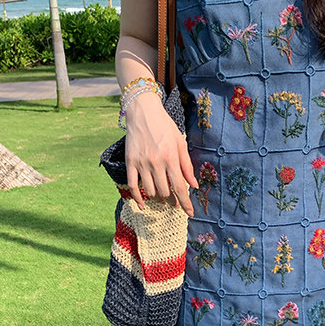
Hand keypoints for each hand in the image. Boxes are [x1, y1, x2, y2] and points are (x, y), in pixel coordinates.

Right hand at [123, 91, 197, 216]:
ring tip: (163, 198)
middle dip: (172, 200)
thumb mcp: (180, 143)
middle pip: (165, 191)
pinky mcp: (130, 162)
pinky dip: (138, 197)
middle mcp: (156, 162)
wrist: (143, 112)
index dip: (185, 202)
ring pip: (150, 190)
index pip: (179, 187)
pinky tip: (142, 204)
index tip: (189, 213)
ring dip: (158, 198)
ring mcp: (141, 163)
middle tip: (175, 202)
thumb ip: (187, 165)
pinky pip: (132, 185)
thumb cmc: (165, 126)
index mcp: (171, 158)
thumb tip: (194, 185)